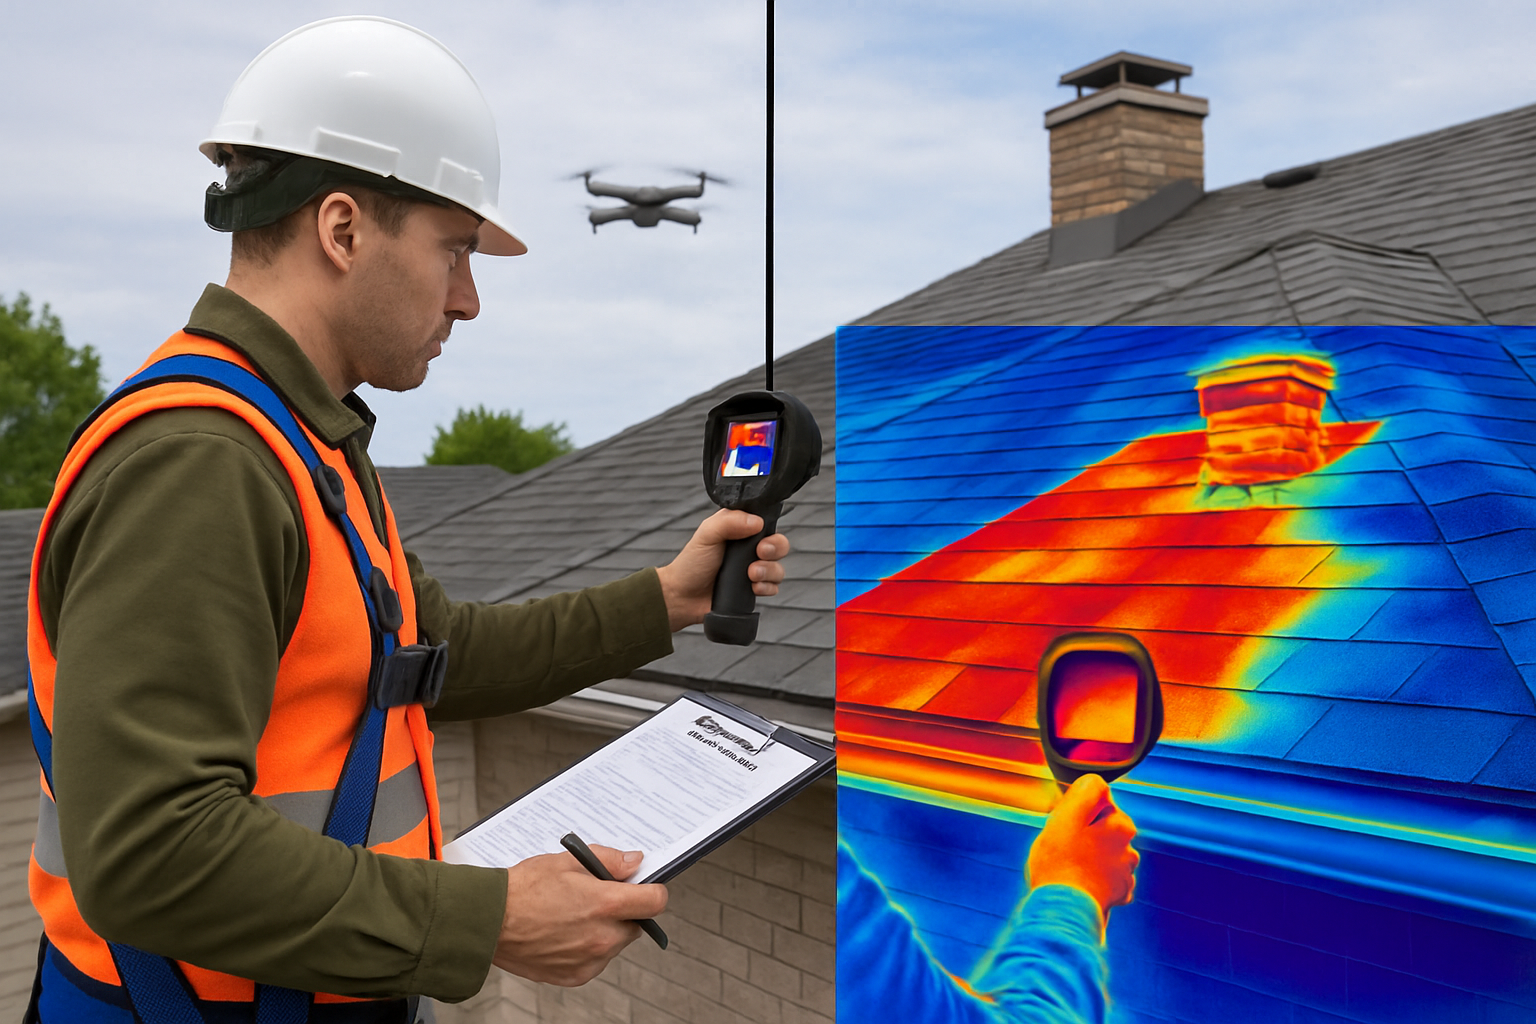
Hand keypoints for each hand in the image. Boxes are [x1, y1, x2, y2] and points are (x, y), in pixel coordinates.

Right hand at [494, 844, 667, 985]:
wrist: (489, 922)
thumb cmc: (523, 889)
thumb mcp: (568, 861)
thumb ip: (609, 860)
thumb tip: (634, 863)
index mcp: (606, 904)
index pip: (655, 901)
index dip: (652, 891)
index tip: (644, 888)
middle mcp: (603, 937)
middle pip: (635, 924)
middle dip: (623, 911)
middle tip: (596, 899)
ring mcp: (591, 960)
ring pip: (615, 943)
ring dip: (605, 931)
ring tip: (573, 916)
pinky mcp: (576, 976)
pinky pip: (596, 960)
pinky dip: (587, 949)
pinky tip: (565, 934)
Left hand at [655, 508, 790, 630]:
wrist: (682, 597)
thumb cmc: (691, 563)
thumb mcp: (707, 533)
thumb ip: (730, 521)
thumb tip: (757, 522)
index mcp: (739, 530)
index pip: (766, 522)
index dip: (769, 528)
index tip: (760, 535)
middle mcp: (749, 549)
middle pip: (779, 544)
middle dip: (775, 548)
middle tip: (760, 553)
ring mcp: (752, 570)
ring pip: (778, 567)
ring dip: (769, 571)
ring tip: (751, 575)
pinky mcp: (753, 589)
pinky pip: (773, 587)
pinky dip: (767, 587)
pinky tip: (752, 588)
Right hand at [1026, 774, 1138, 924]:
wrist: (1065, 910)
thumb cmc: (1061, 862)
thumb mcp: (1067, 815)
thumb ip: (1087, 790)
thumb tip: (1100, 783)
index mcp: (1121, 826)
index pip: (1100, 805)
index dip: (1078, 813)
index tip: (1066, 827)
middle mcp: (1130, 849)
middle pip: (1103, 830)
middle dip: (1086, 835)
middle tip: (1064, 847)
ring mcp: (1125, 875)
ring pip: (1104, 854)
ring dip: (1090, 857)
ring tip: (1069, 867)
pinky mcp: (1118, 896)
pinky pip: (1105, 878)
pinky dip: (1093, 879)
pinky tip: (1078, 883)